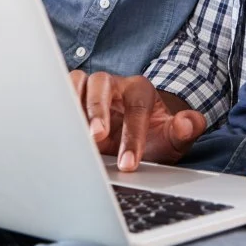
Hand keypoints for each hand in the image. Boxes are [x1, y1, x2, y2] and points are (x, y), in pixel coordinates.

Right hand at [69, 71, 206, 170]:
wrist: (138, 136)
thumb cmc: (153, 136)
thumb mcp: (173, 137)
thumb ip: (185, 130)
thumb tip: (189, 122)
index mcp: (140, 90)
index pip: (137, 108)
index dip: (132, 136)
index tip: (129, 163)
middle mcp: (114, 84)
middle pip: (102, 83)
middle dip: (98, 109)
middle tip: (96, 137)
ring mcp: (91, 89)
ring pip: (78, 82)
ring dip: (73, 103)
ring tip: (72, 131)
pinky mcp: (73, 97)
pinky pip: (61, 92)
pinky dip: (58, 106)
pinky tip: (57, 129)